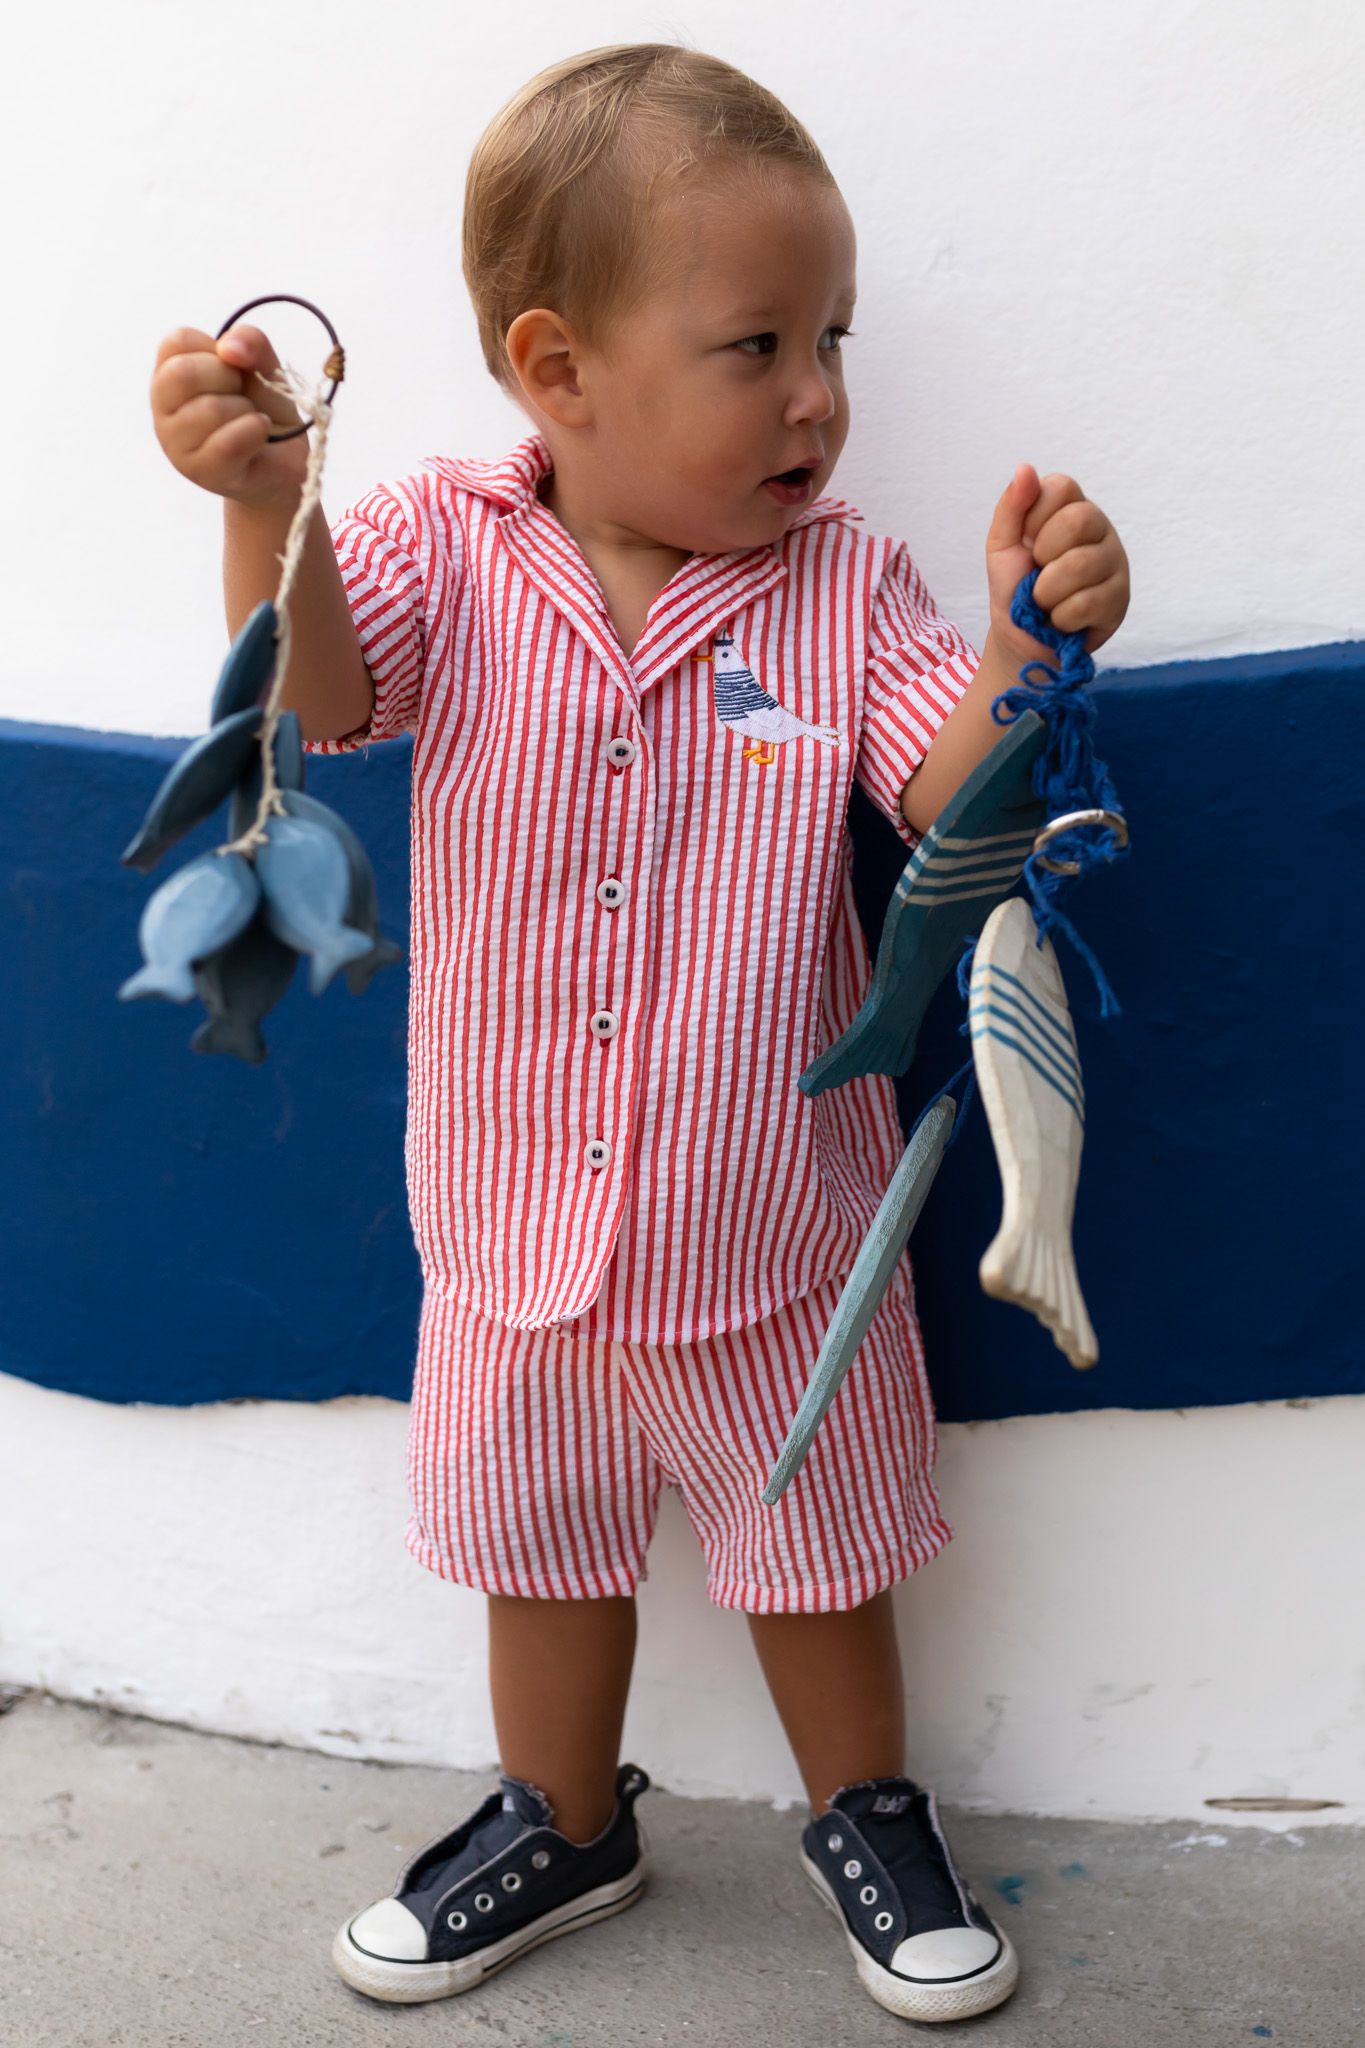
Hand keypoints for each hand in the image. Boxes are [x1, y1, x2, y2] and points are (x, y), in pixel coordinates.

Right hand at [150, 324, 307, 509]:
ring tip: (249, 420)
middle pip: (183, 373)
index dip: (216, 350)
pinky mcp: (202, 472)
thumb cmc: (264, 407)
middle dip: (228, 378)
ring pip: (209, 410)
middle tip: (242, 395)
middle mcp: (163, 409)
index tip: (232, 368)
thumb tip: (229, 348)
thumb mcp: (263, 365)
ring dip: (245, 410)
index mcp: (168, 374)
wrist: (285, 460)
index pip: (177, 341)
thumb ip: (251, 342)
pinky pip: (227, 444)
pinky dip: (254, 431)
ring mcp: (176, 445)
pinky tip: (260, 432)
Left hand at [985, 464, 1128, 662]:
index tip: (1027, 541)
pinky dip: (1062, 617)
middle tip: (1038, 573)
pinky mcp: (1121, 599)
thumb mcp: (1002, 545)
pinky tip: (1062, 619)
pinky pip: (1088, 602)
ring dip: (1047, 593)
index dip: (1035, 517)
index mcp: (1071, 508)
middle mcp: (1099, 528)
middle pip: (1078, 520)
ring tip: (1046, 600)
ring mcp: (1115, 562)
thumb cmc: (1015, 586)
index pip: (1062, 487)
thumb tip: (1025, 468)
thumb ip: (1012, 506)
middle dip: (1044, 555)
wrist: (1022, 638)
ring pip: (1081, 565)